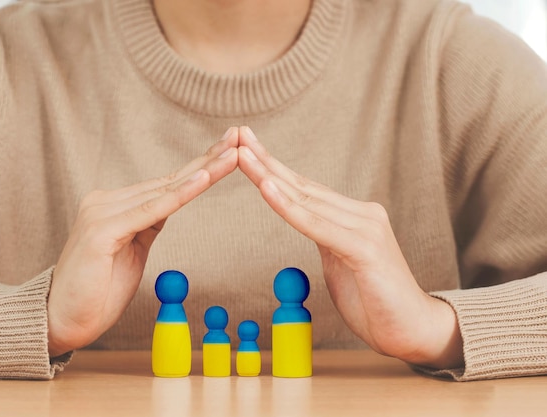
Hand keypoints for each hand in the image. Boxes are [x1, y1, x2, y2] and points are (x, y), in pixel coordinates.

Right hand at [47, 128, 238, 356]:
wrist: (62, 321)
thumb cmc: (97, 291)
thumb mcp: (132, 252)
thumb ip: (146, 225)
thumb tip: (167, 207)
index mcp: (116, 205)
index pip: (166, 184)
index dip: (200, 167)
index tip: (229, 150)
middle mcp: (107, 201)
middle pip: (169, 180)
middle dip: (208, 158)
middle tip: (239, 135)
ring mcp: (102, 213)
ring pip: (164, 190)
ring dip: (203, 171)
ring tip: (233, 153)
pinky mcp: (102, 231)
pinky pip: (150, 212)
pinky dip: (179, 195)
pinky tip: (203, 179)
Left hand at [237, 126, 462, 368]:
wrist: (414, 331)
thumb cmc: (375, 300)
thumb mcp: (341, 262)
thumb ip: (326, 238)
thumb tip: (304, 221)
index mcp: (354, 217)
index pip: (306, 189)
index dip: (275, 168)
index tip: (248, 148)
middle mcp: (362, 214)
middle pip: (303, 186)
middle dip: (266, 161)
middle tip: (239, 135)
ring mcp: (366, 229)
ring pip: (306, 200)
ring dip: (269, 176)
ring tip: (243, 155)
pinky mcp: (366, 249)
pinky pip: (317, 226)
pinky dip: (289, 208)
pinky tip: (267, 188)